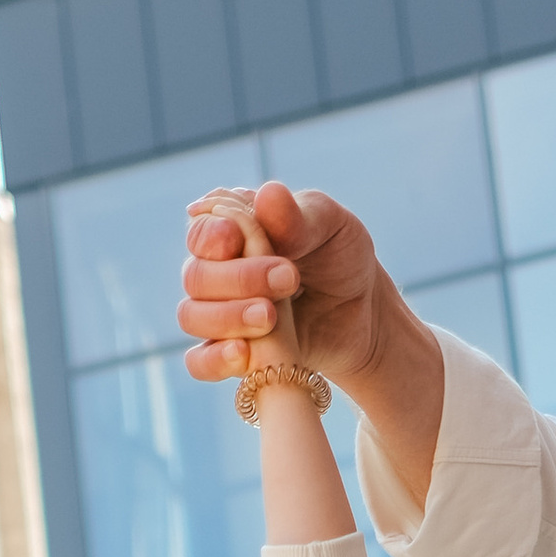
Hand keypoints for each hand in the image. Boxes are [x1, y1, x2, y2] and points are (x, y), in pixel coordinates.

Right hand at [179, 180, 399, 393]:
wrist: (363, 312)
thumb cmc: (340, 257)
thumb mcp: (331, 227)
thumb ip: (298, 217)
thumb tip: (268, 194)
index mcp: (232, 228)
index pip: (200, 231)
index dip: (211, 236)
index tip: (236, 238)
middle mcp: (216, 269)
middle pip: (196, 276)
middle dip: (238, 279)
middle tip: (288, 279)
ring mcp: (218, 313)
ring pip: (192, 317)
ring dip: (228, 318)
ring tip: (271, 318)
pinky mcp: (230, 353)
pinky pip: (198, 362)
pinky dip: (214, 360)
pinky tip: (244, 355)